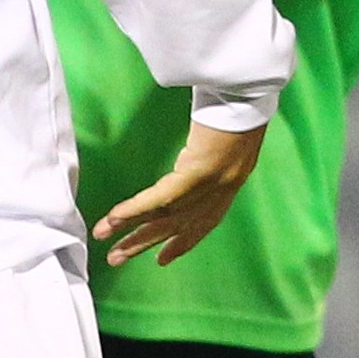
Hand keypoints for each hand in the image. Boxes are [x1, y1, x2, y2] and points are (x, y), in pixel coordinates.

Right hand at [95, 119, 262, 265]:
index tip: (162, 259)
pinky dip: (137, 209)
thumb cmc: (237, 109)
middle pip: (177, 225)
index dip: (181, 243)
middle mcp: (220, 191)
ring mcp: (211, 185)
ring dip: (133, 234)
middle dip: (144, 243)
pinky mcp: (199, 172)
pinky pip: (162, 197)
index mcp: (228, 184)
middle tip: (116, 259)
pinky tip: (115, 217)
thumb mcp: (226, 139)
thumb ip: (208, 154)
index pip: (202, 223)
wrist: (249, 98)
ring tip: (109, 248)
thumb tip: (190, 156)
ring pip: (164, 217)